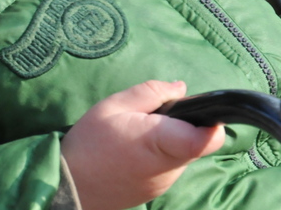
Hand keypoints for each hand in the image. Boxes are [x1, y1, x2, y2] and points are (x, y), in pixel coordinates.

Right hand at [61, 80, 224, 209]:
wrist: (66, 186)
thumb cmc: (89, 142)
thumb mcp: (114, 105)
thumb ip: (152, 92)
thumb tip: (181, 88)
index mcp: (160, 142)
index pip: (205, 139)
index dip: (213, 123)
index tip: (206, 109)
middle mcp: (168, 168)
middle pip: (196, 142)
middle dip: (184, 124)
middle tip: (154, 115)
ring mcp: (164, 184)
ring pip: (183, 155)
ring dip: (171, 140)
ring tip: (139, 133)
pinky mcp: (156, 192)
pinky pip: (169, 167)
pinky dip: (160, 155)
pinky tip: (135, 150)